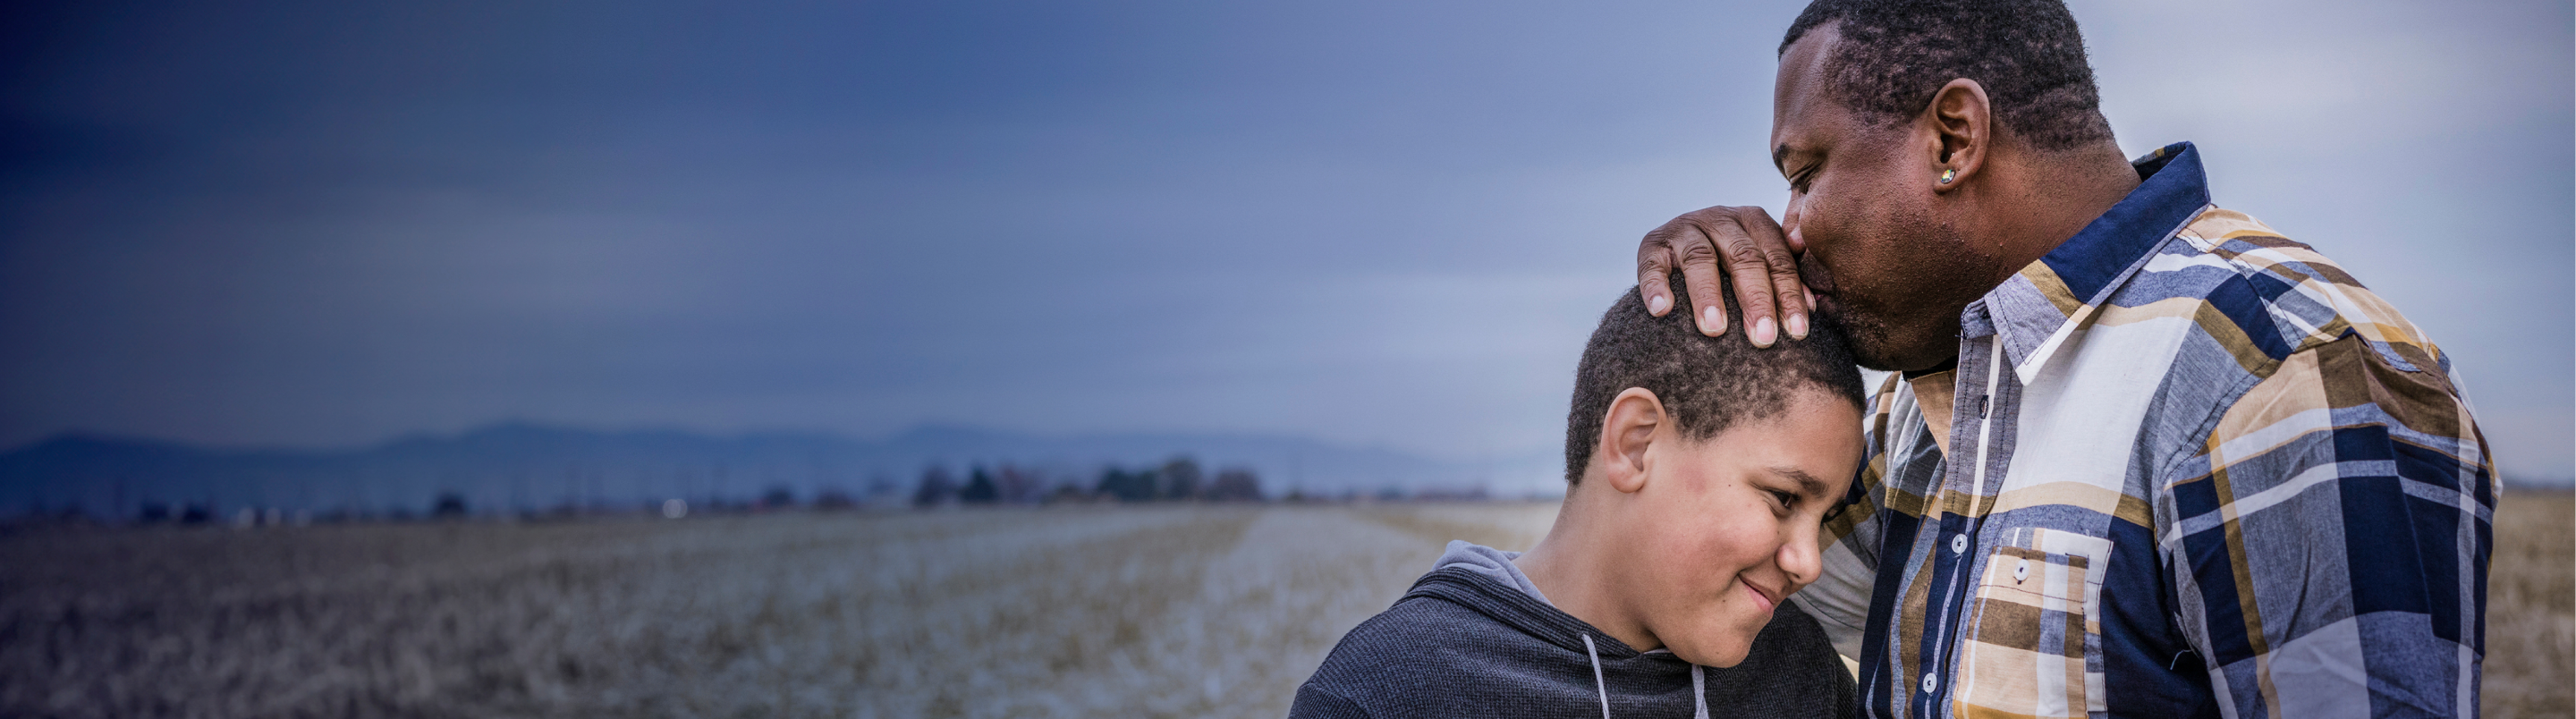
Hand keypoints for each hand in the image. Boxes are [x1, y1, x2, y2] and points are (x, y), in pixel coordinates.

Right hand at [1634, 205, 1810, 346]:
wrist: (1678, 251)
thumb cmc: (1729, 267)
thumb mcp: (1758, 261)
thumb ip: (1783, 276)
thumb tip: (1815, 305)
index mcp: (1753, 220)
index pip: (1776, 258)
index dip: (1788, 294)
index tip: (1797, 331)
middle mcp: (1719, 219)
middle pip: (1742, 257)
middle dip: (1755, 299)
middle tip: (1763, 338)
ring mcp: (1683, 229)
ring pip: (1699, 258)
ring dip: (1708, 295)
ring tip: (1715, 329)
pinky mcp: (1651, 244)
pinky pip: (1651, 264)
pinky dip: (1656, 286)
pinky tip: (1662, 310)